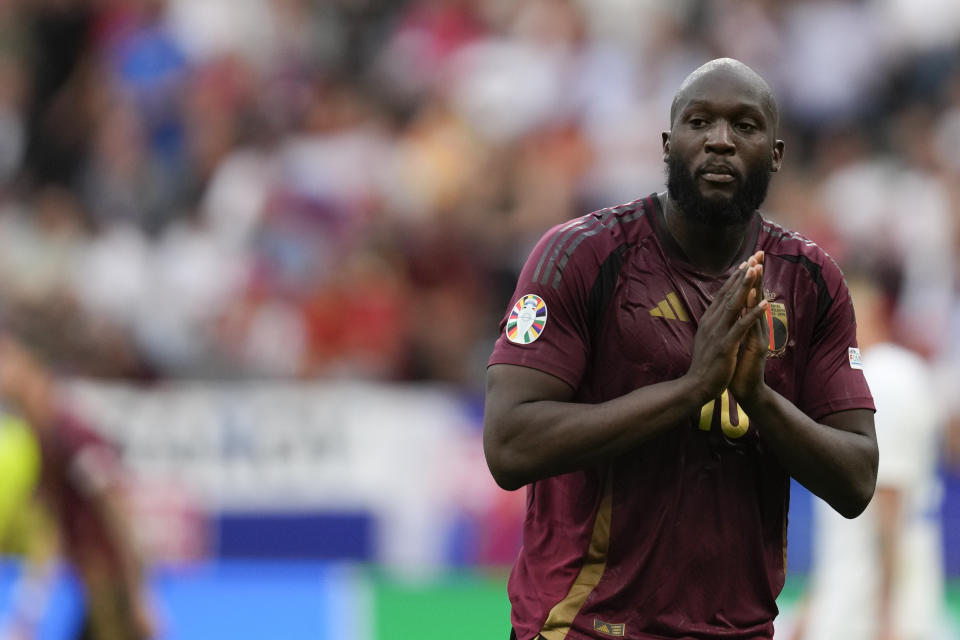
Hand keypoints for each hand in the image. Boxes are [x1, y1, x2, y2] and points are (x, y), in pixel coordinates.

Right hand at [686, 257, 767, 403]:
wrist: (696, 386)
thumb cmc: (704, 364)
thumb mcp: (706, 339)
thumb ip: (712, 324)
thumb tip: (716, 312)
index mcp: (708, 320)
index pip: (723, 294)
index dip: (735, 278)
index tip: (746, 263)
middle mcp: (712, 322)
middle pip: (729, 293)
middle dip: (743, 274)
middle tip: (755, 256)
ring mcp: (718, 333)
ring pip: (734, 304)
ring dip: (746, 286)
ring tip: (757, 270)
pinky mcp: (726, 346)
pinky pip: (741, 326)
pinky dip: (752, 314)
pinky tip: (764, 303)